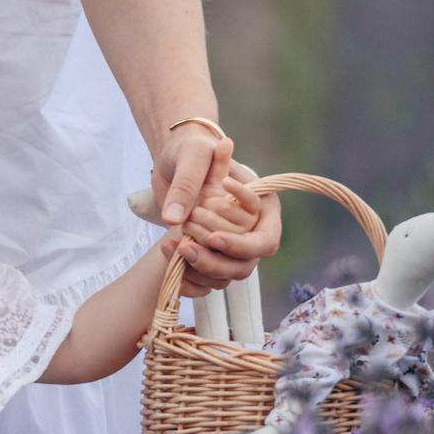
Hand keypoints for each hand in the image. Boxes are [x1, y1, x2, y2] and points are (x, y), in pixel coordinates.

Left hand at [150, 131, 281, 293]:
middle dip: (213, 260)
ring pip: (223, 277)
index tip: (212, 238)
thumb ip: (189, 181)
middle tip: (185, 244)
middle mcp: (249, 232)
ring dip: (198, 269)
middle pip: (243, 266)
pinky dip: (186, 278)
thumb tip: (174, 218)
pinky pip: (202, 282)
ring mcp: (228, 247)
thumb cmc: (189, 150)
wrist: (172, 160)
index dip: (240, 246)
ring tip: (173, 247)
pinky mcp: (207, 254)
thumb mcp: (191, 155)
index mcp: (262, 209)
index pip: (264, 242)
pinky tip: (168, 258)